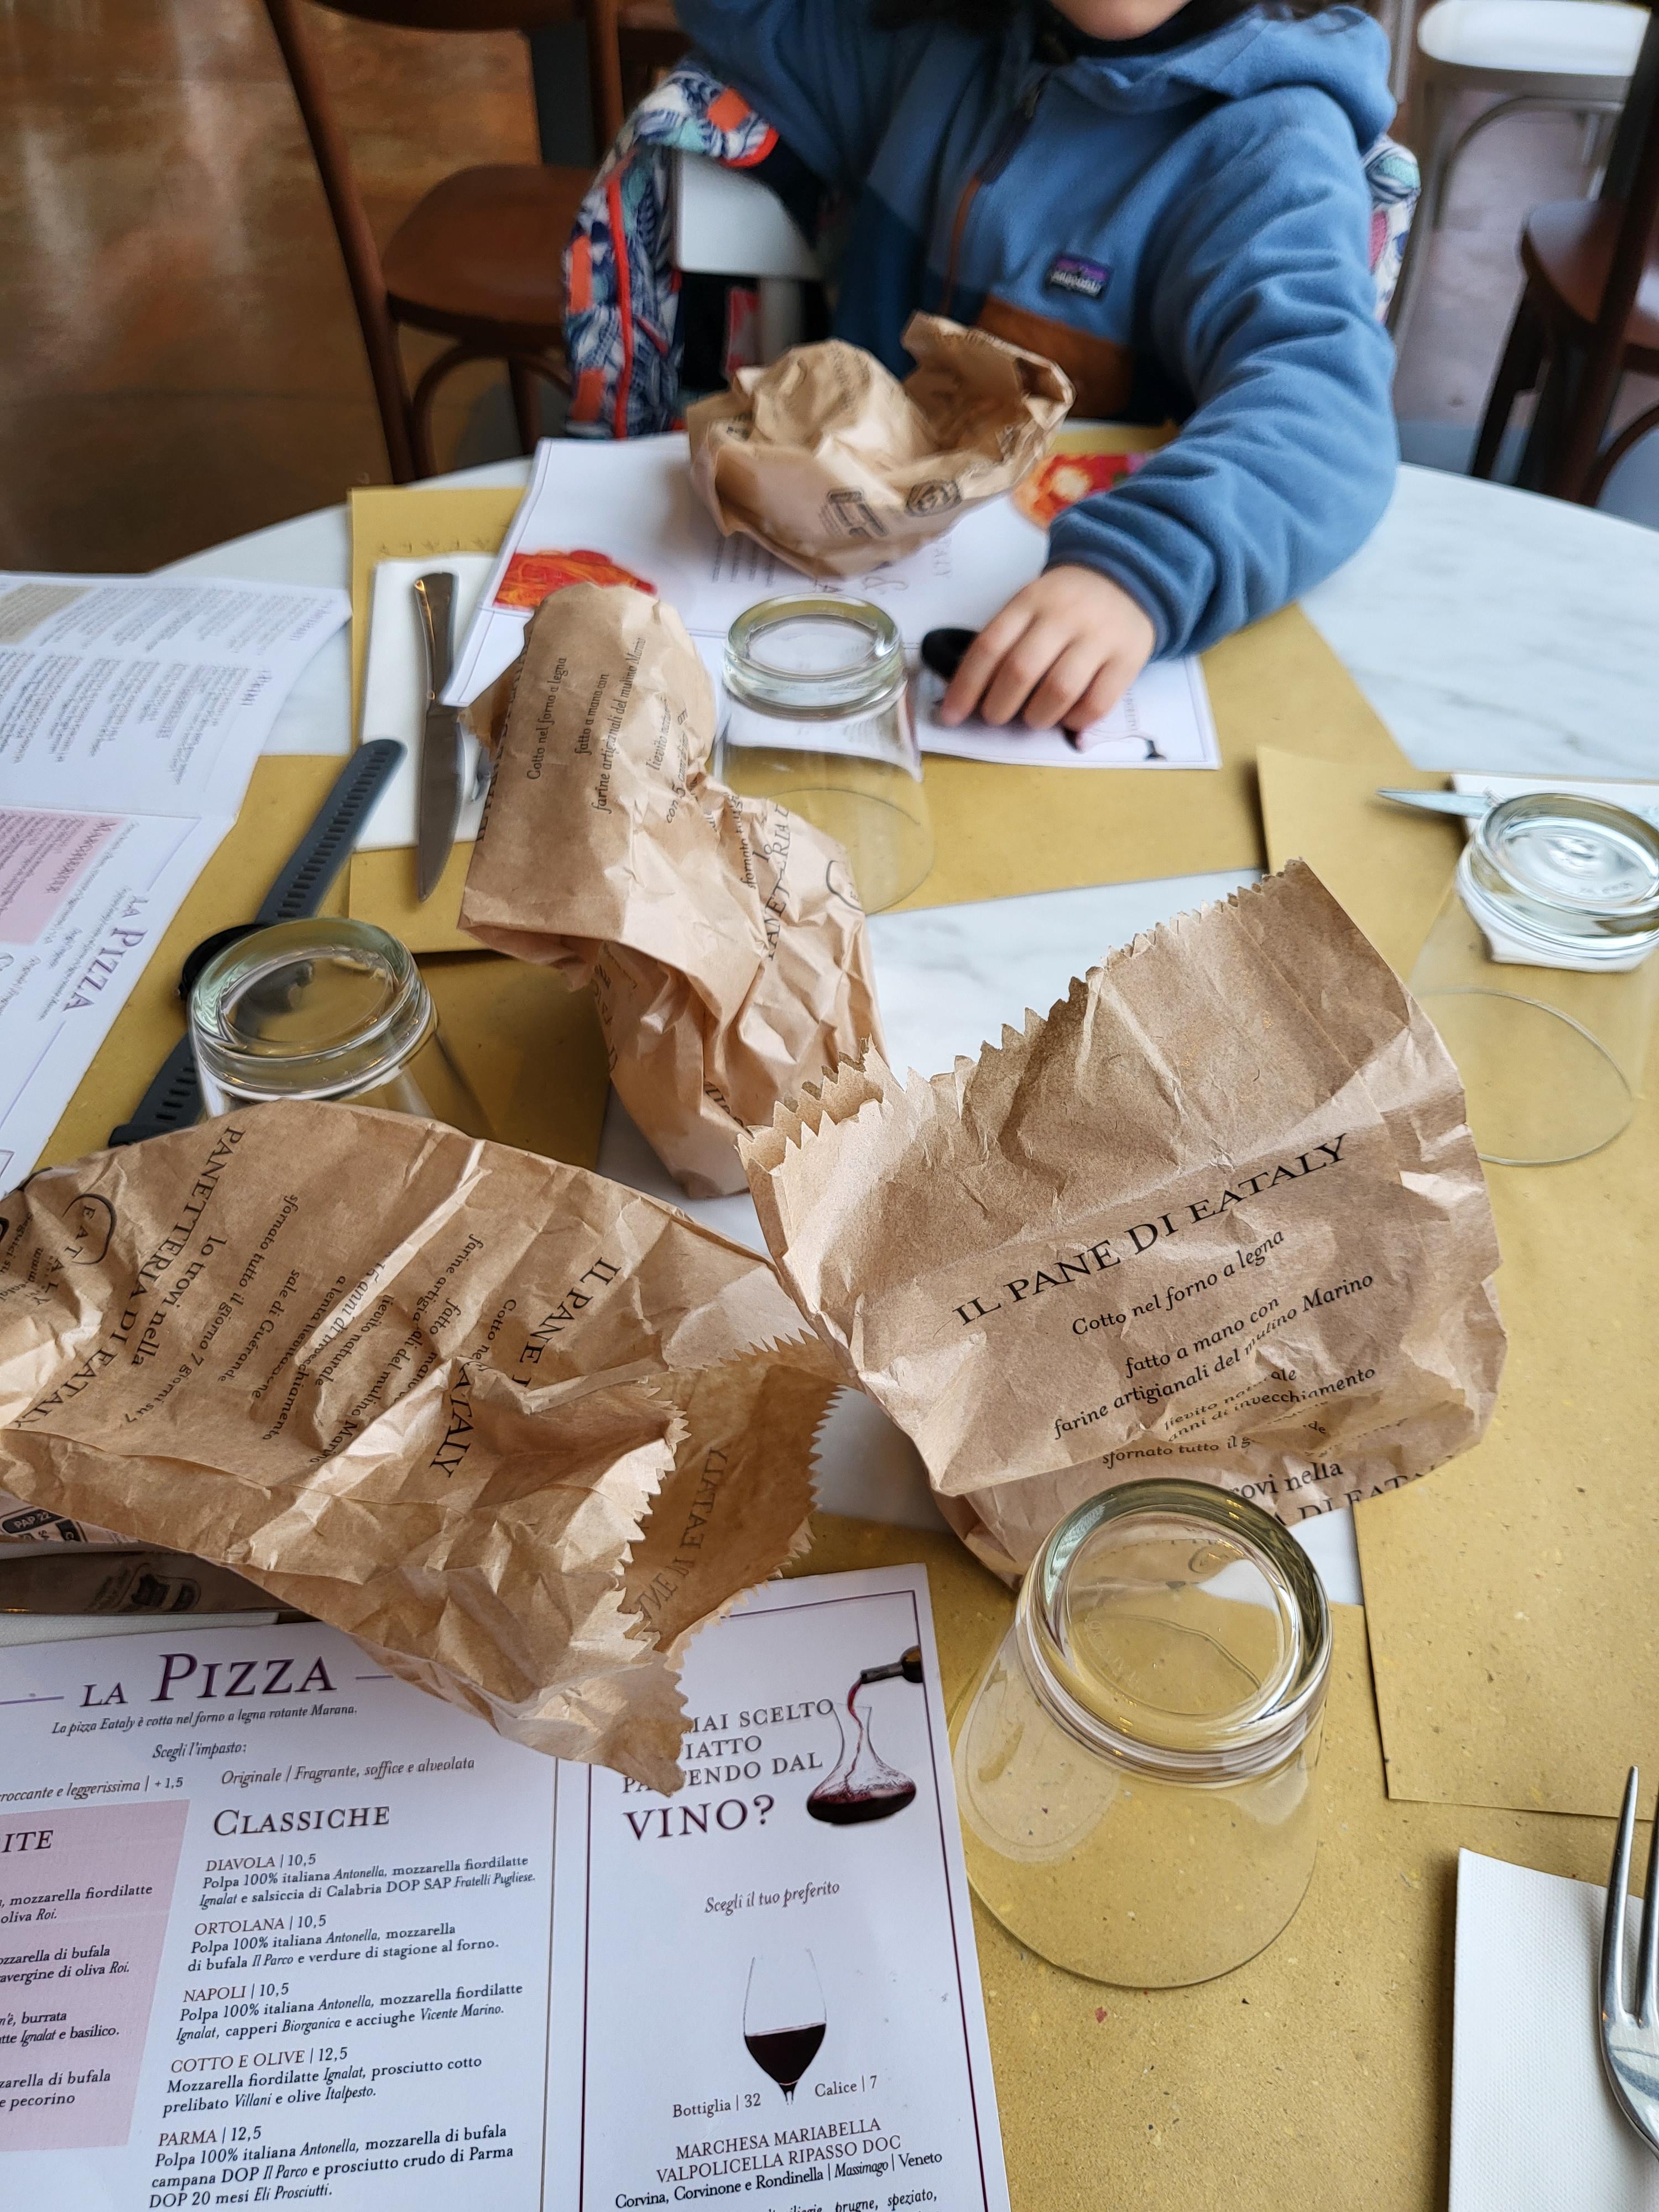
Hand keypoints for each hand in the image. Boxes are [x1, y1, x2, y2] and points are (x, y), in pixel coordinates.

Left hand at [938, 566, 1155, 736]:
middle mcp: (1064, 616)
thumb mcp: (1029, 605)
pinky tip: (1067, 718)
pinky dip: (1076, 721)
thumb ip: (1005, 640)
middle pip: (1021, 671)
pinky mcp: (1128, 659)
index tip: (951, 715)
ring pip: (1059, 690)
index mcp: (1030, 601)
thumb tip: (971, 695)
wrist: (1127, 577)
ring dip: (1037, 717)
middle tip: (996, 716)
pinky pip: (1097, 703)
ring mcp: (1099, 637)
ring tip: (1032, 718)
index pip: (989, 647)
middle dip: (999, 706)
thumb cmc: (1065, 603)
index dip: (965, 686)